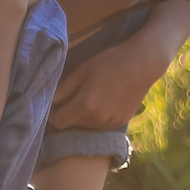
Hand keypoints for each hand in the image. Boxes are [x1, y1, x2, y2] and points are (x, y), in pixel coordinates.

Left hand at [50, 37, 171, 130]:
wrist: (142, 65)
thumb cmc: (109, 63)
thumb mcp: (82, 71)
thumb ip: (63, 90)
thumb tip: (48, 102)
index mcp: (84, 105)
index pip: (58, 122)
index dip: (54, 113)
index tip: (57, 104)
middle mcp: (96, 119)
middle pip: (72, 125)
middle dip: (70, 114)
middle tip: (76, 97)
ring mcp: (110, 124)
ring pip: (86, 127)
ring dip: (84, 117)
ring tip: (93, 98)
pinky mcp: (120, 123)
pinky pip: (100, 126)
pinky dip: (98, 118)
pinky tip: (105, 103)